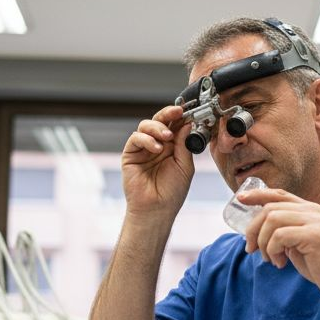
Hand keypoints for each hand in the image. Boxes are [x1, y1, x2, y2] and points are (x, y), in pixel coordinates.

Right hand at [121, 104, 194, 218]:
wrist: (157, 209)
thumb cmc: (171, 192)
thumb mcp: (185, 166)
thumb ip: (184, 144)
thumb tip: (186, 124)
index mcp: (172, 147)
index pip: (175, 125)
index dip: (180, 116)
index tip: (188, 110)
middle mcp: (157, 145)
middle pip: (160, 121)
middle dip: (168, 113)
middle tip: (178, 111)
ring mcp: (143, 149)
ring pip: (146, 126)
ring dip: (158, 127)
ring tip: (167, 137)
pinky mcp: (130, 154)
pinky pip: (136, 138)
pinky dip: (146, 139)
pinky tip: (156, 148)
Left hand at [240, 187, 319, 307]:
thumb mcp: (300, 244)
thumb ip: (285, 233)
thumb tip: (259, 233)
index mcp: (309, 209)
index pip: (279, 194)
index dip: (258, 195)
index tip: (240, 200)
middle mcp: (312, 210)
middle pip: (270, 208)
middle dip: (253, 230)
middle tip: (251, 249)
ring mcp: (314, 221)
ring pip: (272, 220)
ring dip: (263, 242)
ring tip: (270, 259)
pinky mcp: (313, 235)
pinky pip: (279, 236)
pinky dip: (273, 250)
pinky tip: (281, 263)